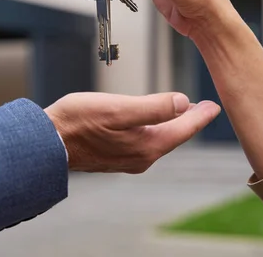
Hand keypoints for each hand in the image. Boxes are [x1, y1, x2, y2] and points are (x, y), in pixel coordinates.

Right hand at [44, 92, 219, 173]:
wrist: (48, 143)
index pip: (183, 129)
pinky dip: (156, 130)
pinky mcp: (115, 156)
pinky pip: (145, 142)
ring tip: (182, 112)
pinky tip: (152, 123)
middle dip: (190, 121)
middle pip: (174, 136)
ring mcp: (128, 158)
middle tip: (203, 108)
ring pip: (160, 139)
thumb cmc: (78, 122)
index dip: (201, 116)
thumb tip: (183, 103)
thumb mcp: (120, 109)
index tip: (215, 106)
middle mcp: (141, 156)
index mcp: (147, 145)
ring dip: (173, 125)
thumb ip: (154, 107)